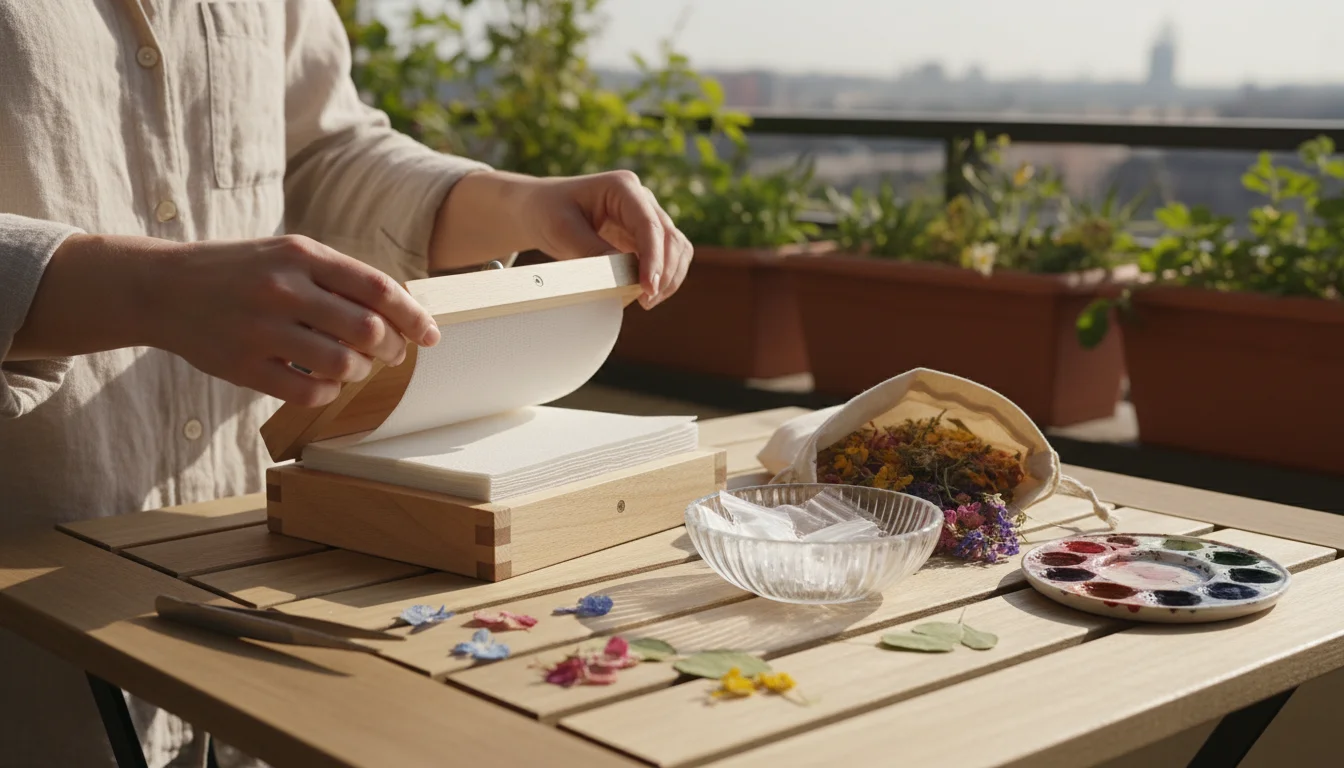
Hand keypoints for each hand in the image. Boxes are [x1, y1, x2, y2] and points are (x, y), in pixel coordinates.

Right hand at [146, 235, 439, 405]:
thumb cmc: (241, 271)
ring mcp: (261, 328)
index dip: (413, 316)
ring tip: (355, 367)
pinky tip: (326, 382)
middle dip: (392, 348)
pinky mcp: (243, 365)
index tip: (431, 335)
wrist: (162, 288)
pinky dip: (329, 392)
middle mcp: (283, 289)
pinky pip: (308, 391)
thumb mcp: (288, 254)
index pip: (377, 289)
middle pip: (367, 329)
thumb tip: (400, 312)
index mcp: (301, 255)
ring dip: (361, 372)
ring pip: (342, 363)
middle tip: (392, 354)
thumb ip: (339, 277)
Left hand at [518, 171, 692, 307]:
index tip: (647, 287)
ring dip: (669, 277)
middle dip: (663, 272)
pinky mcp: (646, 236)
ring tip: (647, 300)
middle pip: (670, 237)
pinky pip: (669, 257)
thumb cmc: (548, 212)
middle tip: (645, 300)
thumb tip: (623, 274)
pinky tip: (646, 293)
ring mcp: (647, 217)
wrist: (542, 210)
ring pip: (677, 248)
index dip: (653, 258)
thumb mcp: (562, 230)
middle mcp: (642, 199)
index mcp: (622, 187)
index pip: (649, 224)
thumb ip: (592, 250)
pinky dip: (664, 277)